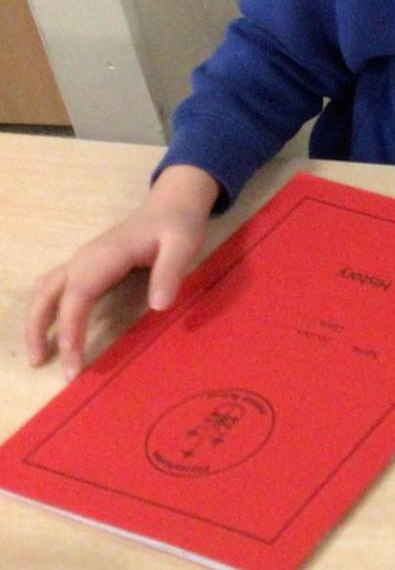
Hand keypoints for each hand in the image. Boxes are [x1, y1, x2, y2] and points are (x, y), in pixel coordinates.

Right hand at [24, 165, 219, 379]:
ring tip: (39, 356)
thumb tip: (158, 307)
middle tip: (39, 365)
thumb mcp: (182, 245)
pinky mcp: (86, 265)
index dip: (70, 331)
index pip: (77, 298)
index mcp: (103, 257)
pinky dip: (45, 310)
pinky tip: (50, 331)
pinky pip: (54, 289)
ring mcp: (81, 261)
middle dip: (39, 330)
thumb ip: (170, 273)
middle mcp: (83, 259)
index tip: (73, 364)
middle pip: (47, 295)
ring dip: (36, 321)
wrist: (171, 203)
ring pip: (45, 292)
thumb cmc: (177, 226)